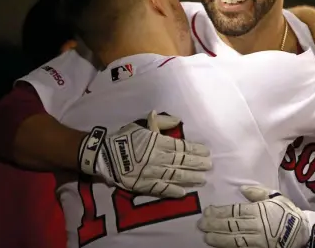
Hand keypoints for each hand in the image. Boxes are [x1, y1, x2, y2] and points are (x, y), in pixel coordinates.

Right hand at [79, 111, 211, 196]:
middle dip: (197, 164)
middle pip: (182, 162)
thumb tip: (177, 120)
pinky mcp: (144, 185)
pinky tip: (182, 192)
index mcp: (158, 143)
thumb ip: (160, 122)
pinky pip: (161, 189)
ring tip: (202, 179)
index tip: (206, 153)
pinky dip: (172, 191)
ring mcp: (152, 173)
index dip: (195, 151)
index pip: (182, 147)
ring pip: (175, 176)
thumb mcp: (143, 125)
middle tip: (209, 166)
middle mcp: (158, 158)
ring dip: (189, 178)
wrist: (104, 154)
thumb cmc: (125, 138)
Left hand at [198, 185, 312, 247]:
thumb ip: (258, 192)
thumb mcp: (276, 197)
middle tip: (201, 224)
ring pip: (234, 239)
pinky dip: (230, 247)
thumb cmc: (288, 212)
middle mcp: (256, 226)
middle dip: (214, 225)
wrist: (304, 233)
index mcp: (258, 211)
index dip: (219, 212)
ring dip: (218, 238)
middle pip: (231, 225)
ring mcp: (257, 240)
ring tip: (206, 236)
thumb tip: (243, 188)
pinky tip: (220, 246)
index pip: (234, 211)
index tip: (207, 211)